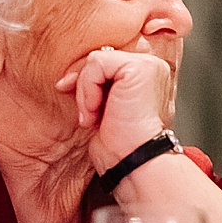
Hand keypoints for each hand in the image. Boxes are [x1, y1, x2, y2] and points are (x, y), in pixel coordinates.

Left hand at [54, 47, 170, 173]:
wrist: (134, 163)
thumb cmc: (121, 146)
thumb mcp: (104, 109)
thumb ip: (97, 87)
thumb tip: (69, 77)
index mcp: (147, 78)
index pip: (107, 65)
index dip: (87, 83)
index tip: (82, 109)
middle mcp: (152, 68)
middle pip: (100, 60)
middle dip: (83, 87)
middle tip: (88, 117)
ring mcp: (148, 65)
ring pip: (95, 60)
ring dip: (86, 92)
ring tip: (95, 118)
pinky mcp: (139, 67)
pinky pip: (97, 62)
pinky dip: (88, 89)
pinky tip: (97, 112)